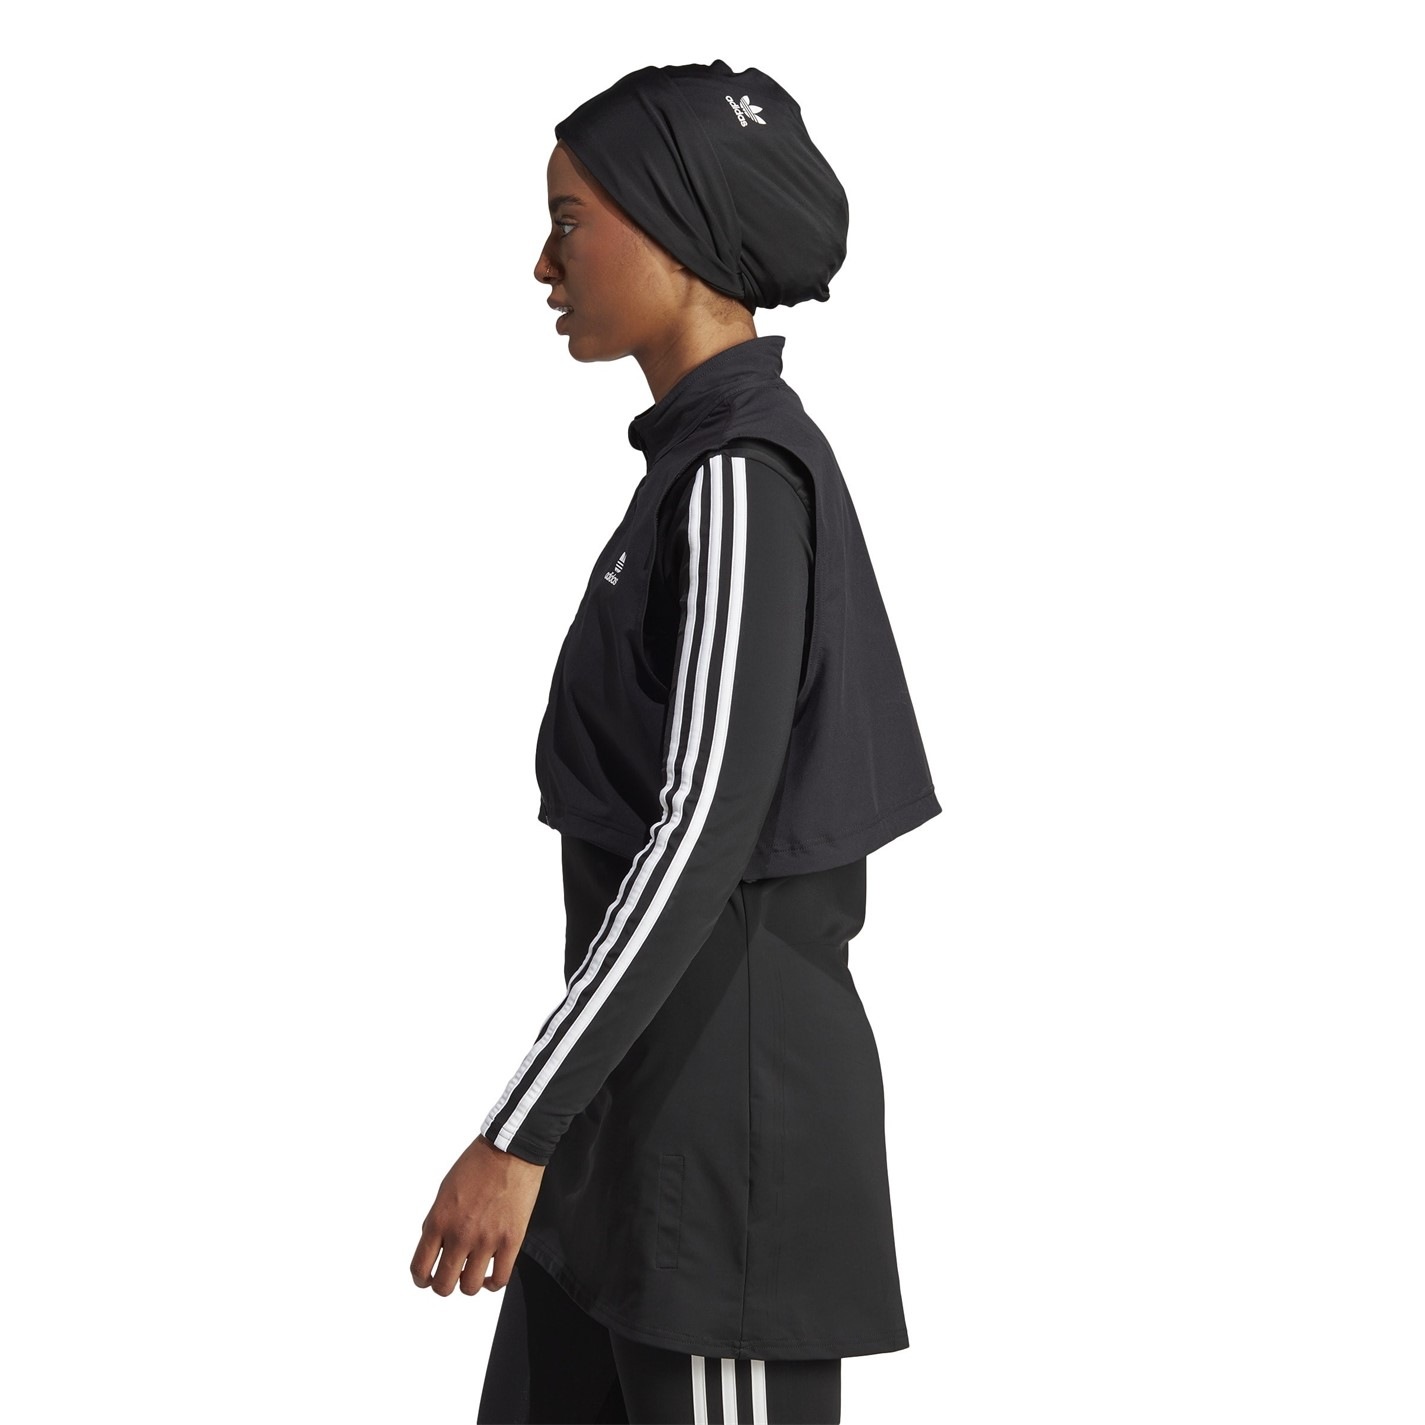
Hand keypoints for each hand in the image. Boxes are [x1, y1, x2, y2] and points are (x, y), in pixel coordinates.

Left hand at [410, 1133, 546, 1296]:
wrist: (510, 1149)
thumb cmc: (477, 1164)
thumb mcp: (444, 1190)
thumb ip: (437, 1220)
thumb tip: (434, 1245)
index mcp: (439, 1220)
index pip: (419, 1268)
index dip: (421, 1280)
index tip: (426, 1279)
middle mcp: (460, 1234)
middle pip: (443, 1286)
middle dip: (444, 1286)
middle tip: (450, 1277)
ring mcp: (487, 1239)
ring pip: (470, 1287)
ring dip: (469, 1284)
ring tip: (472, 1273)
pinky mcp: (512, 1240)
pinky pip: (500, 1279)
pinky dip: (493, 1283)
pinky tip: (491, 1274)